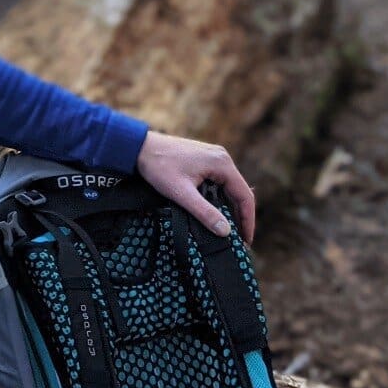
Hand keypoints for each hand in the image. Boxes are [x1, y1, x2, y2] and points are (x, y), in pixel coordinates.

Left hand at [136, 130, 256, 245]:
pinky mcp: (204, 160)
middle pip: (239, 191)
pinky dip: (221, 198)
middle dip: (240, 216)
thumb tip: (226, 231)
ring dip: (230, 207)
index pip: (244, 196)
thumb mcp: (181, 193)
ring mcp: (213, 157)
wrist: (139, 147)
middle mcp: (222, 157)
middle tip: (238, 240)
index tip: (246, 240)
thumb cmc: (158, 166)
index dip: (248, 220)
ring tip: (228, 230)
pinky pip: (219, 182)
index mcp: (221, 163)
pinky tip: (216, 212)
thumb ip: (204, 212)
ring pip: (229, 187)